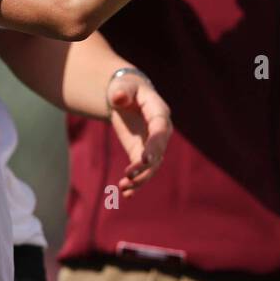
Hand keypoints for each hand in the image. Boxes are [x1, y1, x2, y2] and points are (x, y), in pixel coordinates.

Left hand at [106, 70, 171, 196]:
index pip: (160, 131)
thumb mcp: (123, 85)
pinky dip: (136, 183)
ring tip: (123, 188)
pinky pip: (143, 170)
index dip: (155, 145)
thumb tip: (118, 98)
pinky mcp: (142, 153)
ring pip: (152, 166)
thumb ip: (122, 91)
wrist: (127, 95)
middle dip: (145, 166)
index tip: (145, 159)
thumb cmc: (127, 87)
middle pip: (158, 152)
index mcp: (159, 112)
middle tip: (129, 176)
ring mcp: (153, 145)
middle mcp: (161, 131)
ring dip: (140, 179)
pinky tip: (126, 195)